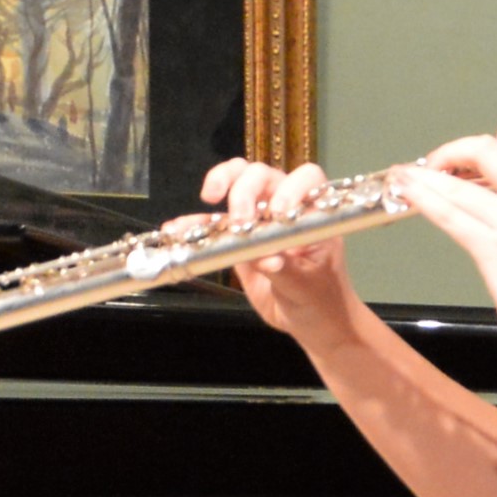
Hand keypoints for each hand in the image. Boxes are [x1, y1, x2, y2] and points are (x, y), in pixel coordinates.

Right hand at [198, 151, 361, 347]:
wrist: (309, 321)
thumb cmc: (320, 298)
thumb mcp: (306, 286)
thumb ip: (285, 270)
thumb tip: (267, 258)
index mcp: (313, 215)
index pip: (307, 179)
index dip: (291, 187)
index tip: (278, 212)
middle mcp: (285, 209)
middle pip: (263, 176)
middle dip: (246, 190)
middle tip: (239, 221)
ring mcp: (259, 221)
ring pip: (238, 185)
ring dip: (220, 184)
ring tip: (208, 198)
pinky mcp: (237, 238)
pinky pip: (213, 224)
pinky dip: (193, 223)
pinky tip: (175, 229)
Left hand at [391, 121, 496, 372]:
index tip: (484, 151)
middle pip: (491, 150)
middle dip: (456, 149)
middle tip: (438, 162)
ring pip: (460, 185)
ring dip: (423, 176)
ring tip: (402, 175)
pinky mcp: (495, 251)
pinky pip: (451, 216)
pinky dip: (424, 200)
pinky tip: (409, 195)